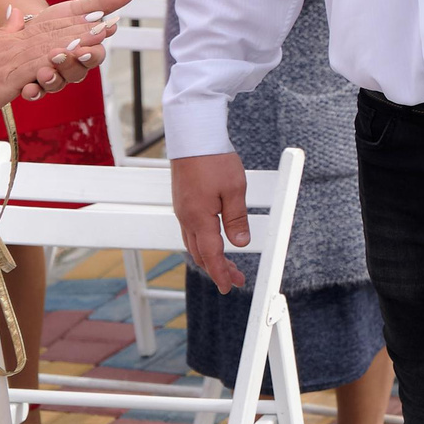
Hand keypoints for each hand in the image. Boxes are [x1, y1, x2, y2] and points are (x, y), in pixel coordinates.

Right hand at [0, 0, 133, 123]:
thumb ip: (7, 31)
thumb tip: (16, 12)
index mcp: (17, 37)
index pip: (58, 18)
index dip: (87, 7)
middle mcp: (19, 41)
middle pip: (64, 24)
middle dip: (96, 13)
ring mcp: (15, 56)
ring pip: (56, 42)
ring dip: (84, 34)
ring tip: (109, 25)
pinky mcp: (10, 74)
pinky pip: (39, 65)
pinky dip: (59, 58)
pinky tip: (76, 53)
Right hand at [173, 151, 251, 293]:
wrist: (192, 137)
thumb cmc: (213, 159)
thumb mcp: (235, 189)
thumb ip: (237, 218)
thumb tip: (240, 242)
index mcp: (199, 218)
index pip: (210, 255)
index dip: (220, 273)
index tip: (228, 286)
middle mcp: (187, 218)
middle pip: (200, 253)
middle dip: (217, 269)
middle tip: (235, 279)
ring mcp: (183, 210)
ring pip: (194, 243)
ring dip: (210, 257)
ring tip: (228, 264)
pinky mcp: (184, 203)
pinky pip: (191, 231)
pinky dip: (202, 243)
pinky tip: (212, 241)